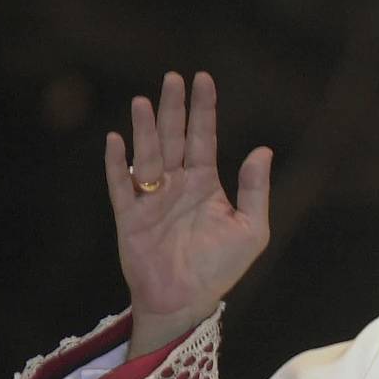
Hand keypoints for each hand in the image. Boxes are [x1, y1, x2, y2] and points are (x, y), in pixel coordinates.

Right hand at [105, 71, 272, 357]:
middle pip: (174, 137)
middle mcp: (176, 184)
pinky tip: (116, 141)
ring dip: (144, 129)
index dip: (204, 109)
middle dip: (173, 108)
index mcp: (205, 183)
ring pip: (147, 154)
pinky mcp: (129, 216)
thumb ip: (255, 190)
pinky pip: (120, 185)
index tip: (203, 80)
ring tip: (143, 101)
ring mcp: (151, 198)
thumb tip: (262, 150)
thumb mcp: (250, 228)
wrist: (187, 301)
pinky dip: (117, 164)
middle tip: (172, 77)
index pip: (204, 137)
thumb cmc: (220, 268)